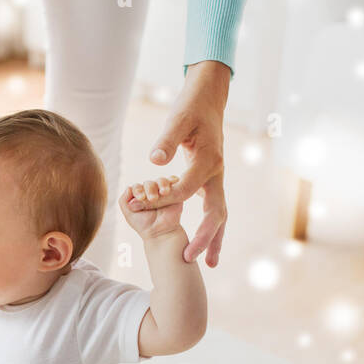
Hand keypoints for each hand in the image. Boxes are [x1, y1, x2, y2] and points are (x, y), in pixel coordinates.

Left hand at [119, 183, 184, 240]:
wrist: (161, 233)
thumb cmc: (144, 225)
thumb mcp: (129, 214)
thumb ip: (123, 201)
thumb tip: (128, 187)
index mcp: (140, 195)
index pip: (137, 187)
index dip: (138, 190)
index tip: (141, 198)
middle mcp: (151, 192)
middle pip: (149, 183)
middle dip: (150, 189)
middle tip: (153, 199)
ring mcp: (162, 192)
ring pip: (161, 181)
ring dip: (162, 184)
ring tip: (163, 193)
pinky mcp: (175, 192)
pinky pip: (174, 181)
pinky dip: (173, 180)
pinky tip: (172, 184)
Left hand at [129, 61, 229, 265]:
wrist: (209, 98)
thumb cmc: (191, 107)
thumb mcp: (178, 119)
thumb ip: (167, 140)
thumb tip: (156, 161)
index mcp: (207, 161)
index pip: (184, 190)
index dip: (163, 200)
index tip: (142, 207)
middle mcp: (216, 173)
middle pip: (215, 212)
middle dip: (205, 237)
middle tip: (190, 258)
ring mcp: (217, 178)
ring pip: (220, 215)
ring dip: (215, 239)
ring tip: (211, 265)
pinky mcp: (212, 180)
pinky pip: (215, 209)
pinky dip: (213, 228)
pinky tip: (207, 244)